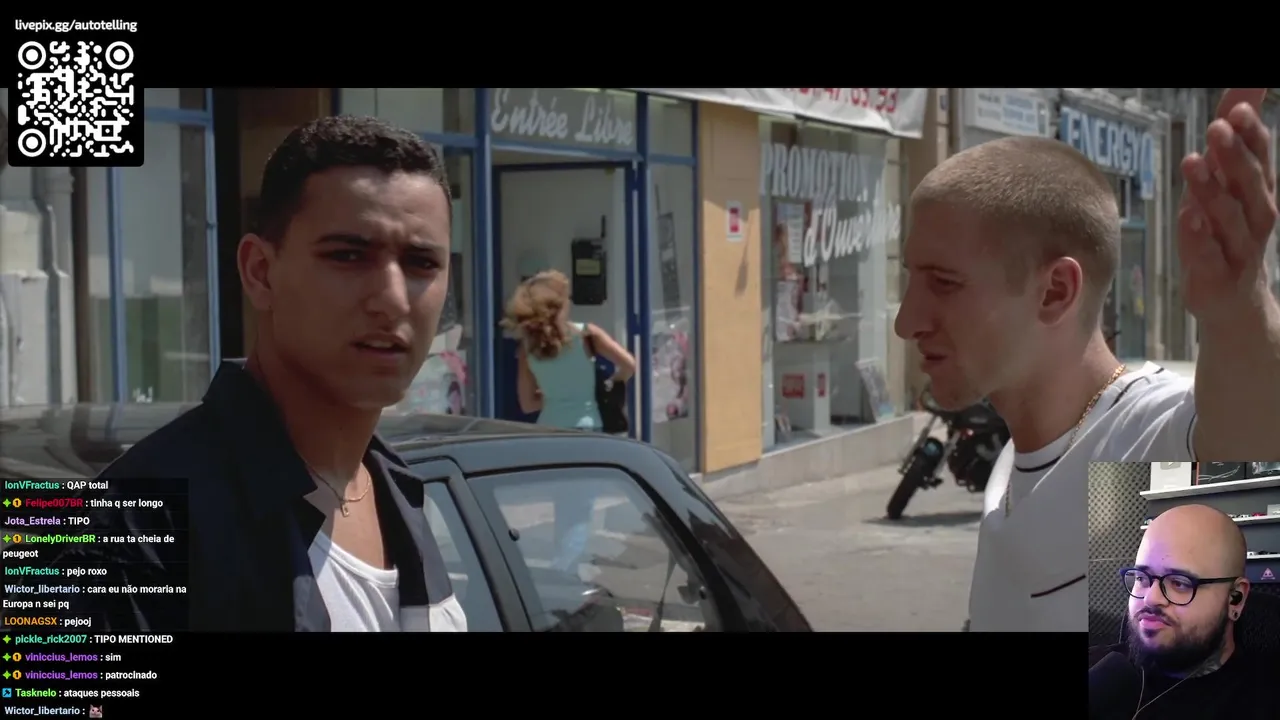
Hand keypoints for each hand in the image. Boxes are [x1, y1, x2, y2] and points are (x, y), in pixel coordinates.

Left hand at [1178, 88, 1276, 323]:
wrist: (1235, 301)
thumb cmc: (1226, 232)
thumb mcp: (1227, 184)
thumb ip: (1232, 139)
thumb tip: (1247, 84)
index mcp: (1259, 192)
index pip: (1260, 157)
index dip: (1250, 134)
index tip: (1237, 109)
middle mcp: (1255, 217)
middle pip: (1248, 182)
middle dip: (1234, 154)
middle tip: (1216, 127)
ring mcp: (1238, 248)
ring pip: (1228, 217)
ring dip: (1211, 189)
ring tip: (1191, 162)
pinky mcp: (1216, 276)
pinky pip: (1208, 256)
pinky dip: (1199, 238)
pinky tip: (1186, 218)